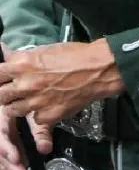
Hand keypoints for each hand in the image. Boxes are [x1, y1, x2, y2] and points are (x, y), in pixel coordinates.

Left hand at [0, 40, 124, 123]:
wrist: (98, 70)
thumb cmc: (74, 55)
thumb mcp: (45, 50)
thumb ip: (23, 57)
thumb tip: (7, 55)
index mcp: (23, 64)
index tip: (2, 79)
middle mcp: (26, 84)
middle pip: (1, 96)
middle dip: (5, 94)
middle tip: (12, 92)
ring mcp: (36, 102)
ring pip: (13, 111)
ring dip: (18, 106)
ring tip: (28, 100)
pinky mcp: (48, 116)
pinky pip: (35, 119)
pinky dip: (38, 114)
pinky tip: (47, 107)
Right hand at [0, 105, 51, 169]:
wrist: (25, 103)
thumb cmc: (29, 103)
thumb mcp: (34, 112)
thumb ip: (40, 129)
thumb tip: (45, 149)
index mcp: (2, 121)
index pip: (1, 137)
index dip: (6, 148)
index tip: (15, 158)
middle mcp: (2, 138)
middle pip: (3, 158)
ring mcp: (6, 150)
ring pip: (10, 168)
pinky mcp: (13, 159)